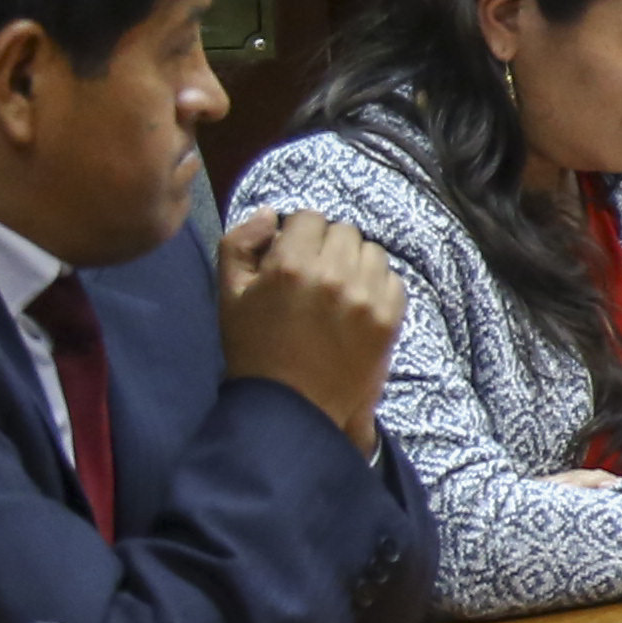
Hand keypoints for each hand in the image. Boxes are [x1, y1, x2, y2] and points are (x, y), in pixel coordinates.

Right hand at [216, 206, 404, 451]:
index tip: (293, 259)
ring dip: (355, 264)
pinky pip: (393, 279)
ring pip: (371, 252)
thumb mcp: (229, 294)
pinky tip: (356, 308)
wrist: (291, 408)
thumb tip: (273, 214)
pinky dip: (377, 287)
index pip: (309, 217)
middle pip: (343, 231)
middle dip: (327, 248)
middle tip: (313, 278)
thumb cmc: (253, 349)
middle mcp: (332, 274)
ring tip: (337, 292)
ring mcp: (366, 296)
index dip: (299, 236)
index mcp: (289, 264)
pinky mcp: (390, 318)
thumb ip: (241, 243)